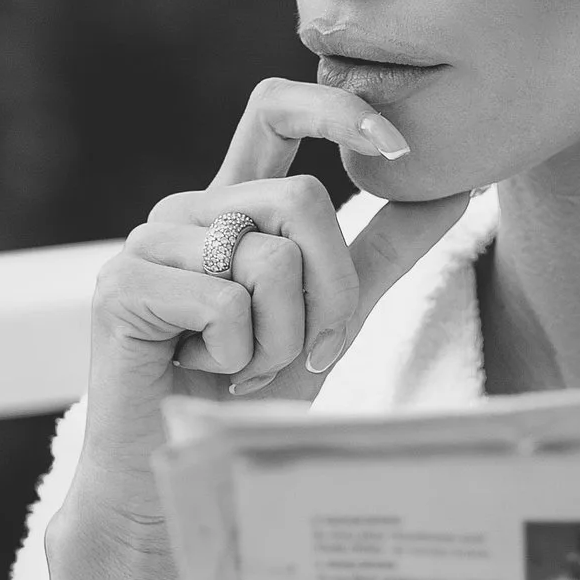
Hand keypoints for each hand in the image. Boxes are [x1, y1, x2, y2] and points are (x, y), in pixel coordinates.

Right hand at [73, 78, 469, 534]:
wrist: (180, 473)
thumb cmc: (251, 397)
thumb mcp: (335, 314)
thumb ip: (384, 247)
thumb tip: (456, 186)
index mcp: (233, 204)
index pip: (276, 108)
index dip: (337, 107)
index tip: (402, 149)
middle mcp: (188, 210)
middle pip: (301, 199)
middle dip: (331, 292)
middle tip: (305, 353)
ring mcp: (149, 244)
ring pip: (269, 261)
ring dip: (281, 338)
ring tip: (243, 370)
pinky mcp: (122, 287)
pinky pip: (223, 304)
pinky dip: (237, 357)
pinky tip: (206, 375)